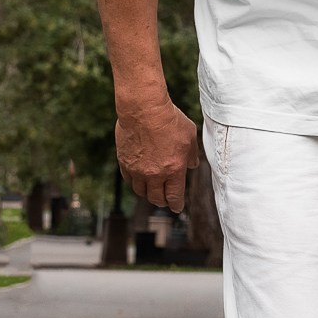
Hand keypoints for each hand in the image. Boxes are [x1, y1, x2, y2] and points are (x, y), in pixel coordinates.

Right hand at [116, 94, 200, 213]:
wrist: (144, 109)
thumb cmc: (170, 119)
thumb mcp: (190, 136)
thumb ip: (192, 154)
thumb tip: (193, 165)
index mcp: (174, 170)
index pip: (174, 197)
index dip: (175, 205)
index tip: (176, 208)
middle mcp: (154, 174)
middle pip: (156, 198)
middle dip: (162, 201)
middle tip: (165, 200)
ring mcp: (137, 169)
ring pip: (141, 191)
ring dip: (147, 193)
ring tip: (152, 190)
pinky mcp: (124, 162)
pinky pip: (128, 180)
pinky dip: (134, 182)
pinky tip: (138, 179)